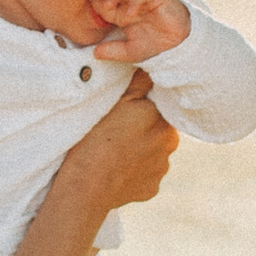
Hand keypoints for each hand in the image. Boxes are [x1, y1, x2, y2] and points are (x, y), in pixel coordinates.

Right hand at [52, 72, 177, 218]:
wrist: (85, 187)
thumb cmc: (95, 140)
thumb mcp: (115, 102)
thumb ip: (139, 83)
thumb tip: (153, 67)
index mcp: (162, 117)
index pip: (159, 104)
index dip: (143, 106)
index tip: (126, 111)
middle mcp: (170, 142)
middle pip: (158, 128)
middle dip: (144, 127)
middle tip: (118, 130)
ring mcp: (162, 168)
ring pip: (154, 151)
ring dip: (141, 149)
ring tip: (115, 151)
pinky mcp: (153, 188)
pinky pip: (147, 174)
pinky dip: (135, 171)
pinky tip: (118, 169)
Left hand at [91, 0, 190, 63]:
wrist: (179, 43)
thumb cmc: (154, 44)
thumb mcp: (130, 52)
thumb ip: (113, 51)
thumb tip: (94, 54)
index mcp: (120, 13)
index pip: (103, 4)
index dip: (93, 6)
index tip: (80, 10)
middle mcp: (129, 2)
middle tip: (92, 2)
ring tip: (110, 5)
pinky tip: (132, 11)